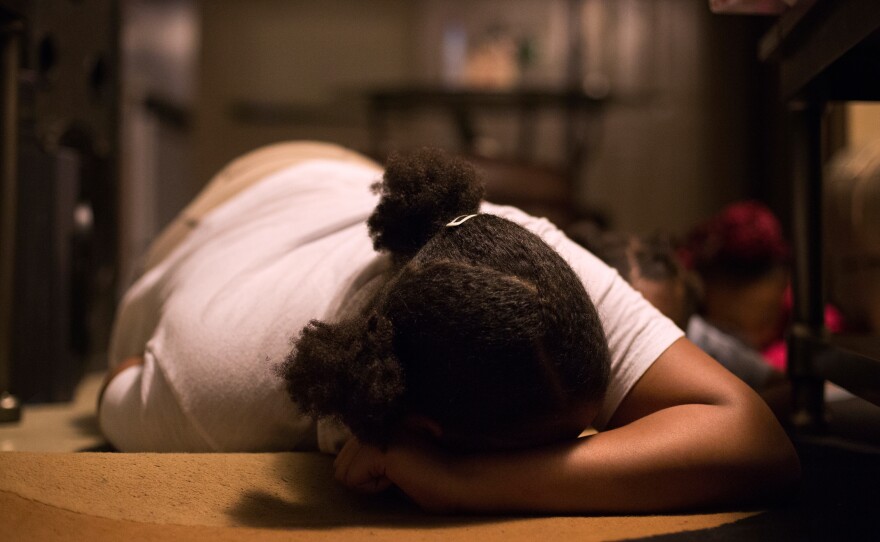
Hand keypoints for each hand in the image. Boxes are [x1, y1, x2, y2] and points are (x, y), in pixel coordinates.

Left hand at [334, 434, 458, 512]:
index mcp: (380, 423)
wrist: (458, 481)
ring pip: (343, 471)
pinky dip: (373, 487)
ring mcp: (378, 430)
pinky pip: (352, 478)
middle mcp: (376, 421)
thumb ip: (372, 458)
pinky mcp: (380, 445)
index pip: (344, 456)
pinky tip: (399, 478)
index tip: (399, 471)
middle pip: (340, 463)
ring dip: (370, 482)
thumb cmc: (433, 481)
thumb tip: (344, 468)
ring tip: (400, 474)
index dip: (368, 474)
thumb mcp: (394, 465)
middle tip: (399, 474)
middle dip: (365, 478)